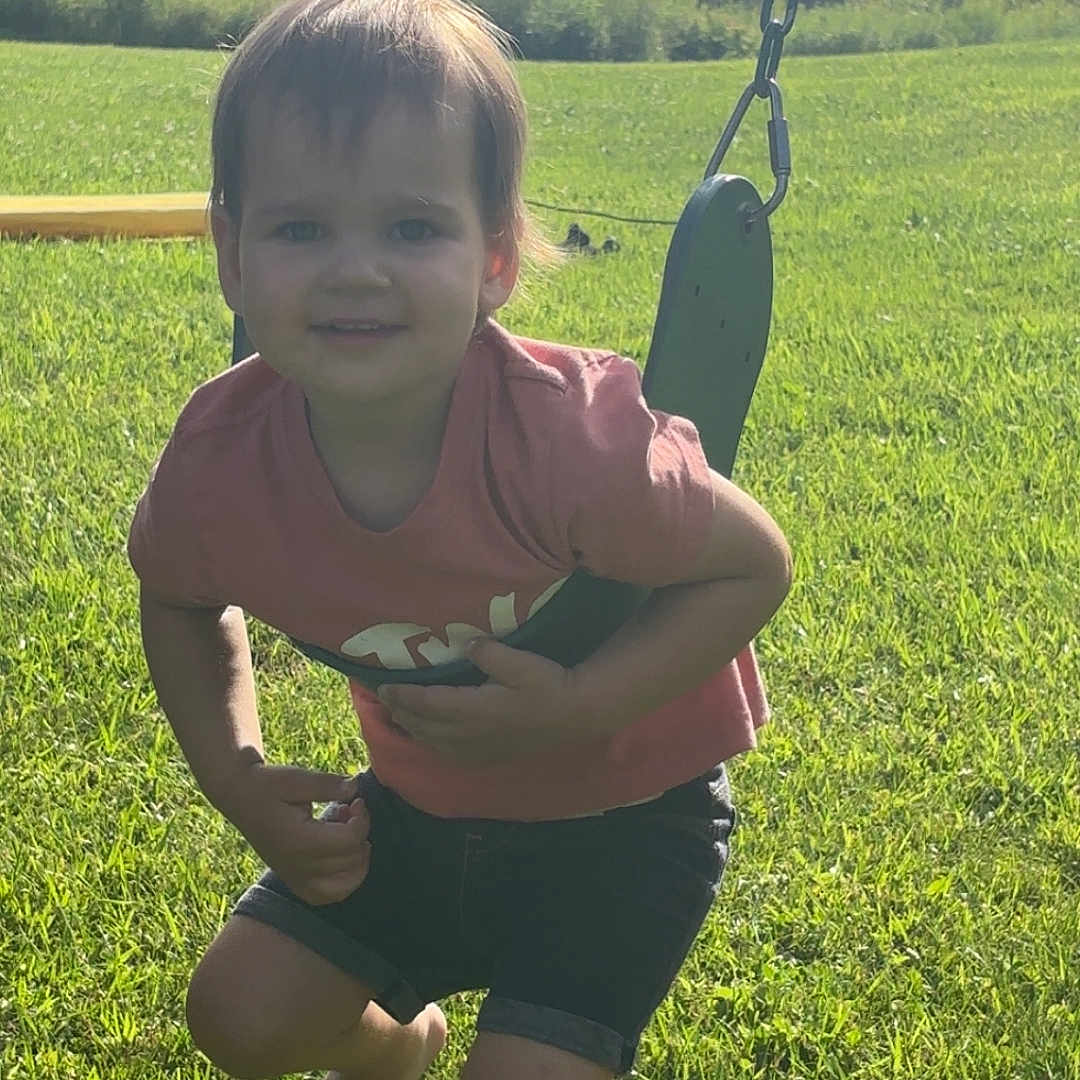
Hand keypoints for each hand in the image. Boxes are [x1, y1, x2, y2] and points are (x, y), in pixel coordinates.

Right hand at [225, 762, 370, 905]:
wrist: (239, 795)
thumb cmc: (268, 785)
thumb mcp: (297, 779)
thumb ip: (329, 785)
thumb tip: (356, 787)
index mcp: (300, 841)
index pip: (350, 840)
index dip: (363, 818)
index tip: (356, 801)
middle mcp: (297, 866)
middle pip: (351, 861)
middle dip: (360, 833)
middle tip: (350, 811)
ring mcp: (294, 876)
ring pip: (343, 887)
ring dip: (357, 861)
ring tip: (351, 836)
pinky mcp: (292, 879)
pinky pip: (325, 896)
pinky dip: (341, 882)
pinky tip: (342, 856)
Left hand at [377, 638, 605, 765]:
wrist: (576, 715)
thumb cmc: (549, 685)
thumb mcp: (522, 662)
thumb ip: (490, 653)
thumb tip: (466, 644)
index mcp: (476, 709)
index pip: (428, 704)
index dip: (404, 696)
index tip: (383, 687)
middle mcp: (472, 733)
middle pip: (425, 726)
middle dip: (402, 712)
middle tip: (385, 698)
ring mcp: (481, 748)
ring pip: (435, 743)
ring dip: (413, 730)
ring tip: (399, 717)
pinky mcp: (491, 755)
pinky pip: (451, 754)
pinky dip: (432, 745)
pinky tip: (430, 739)